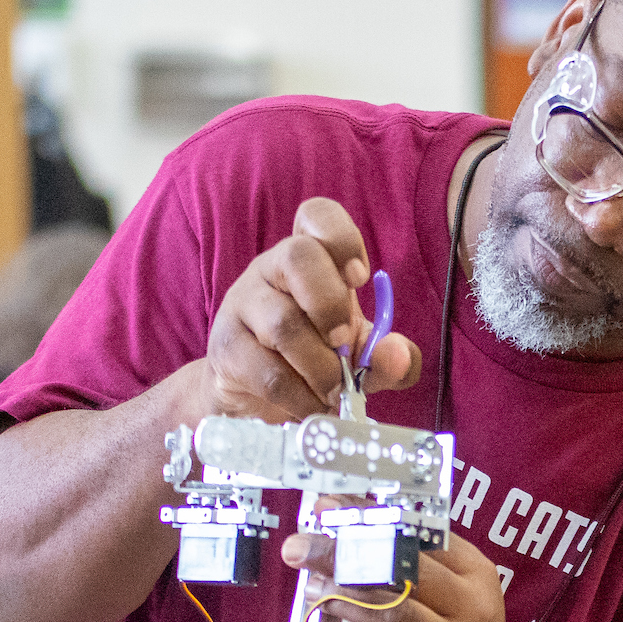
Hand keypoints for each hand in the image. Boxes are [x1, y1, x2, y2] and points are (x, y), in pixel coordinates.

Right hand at [202, 198, 422, 423]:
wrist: (256, 398)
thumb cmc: (315, 359)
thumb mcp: (361, 355)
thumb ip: (390, 356)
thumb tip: (396, 355)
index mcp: (310, 259)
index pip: (316, 215)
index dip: (340, 237)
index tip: (359, 279)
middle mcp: (271, 270)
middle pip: (297, 256)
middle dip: (330, 303)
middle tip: (344, 343)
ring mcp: (242, 305)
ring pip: (283, 323)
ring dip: (320, 366)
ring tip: (333, 390)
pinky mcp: (226, 349)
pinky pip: (267, 371)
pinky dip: (299, 396)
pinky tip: (310, 406)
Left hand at [283, 531, 513, 621]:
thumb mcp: (444, 592)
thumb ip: (400, 560)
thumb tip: (338, 517)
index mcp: (473, 573)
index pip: (419, 534)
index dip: (369, 519)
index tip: (330, 510)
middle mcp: (471, 607)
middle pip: (402, 571)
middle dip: (343, 555)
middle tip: (300, 548)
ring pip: (392, 615)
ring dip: (344, 600)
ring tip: (315, 591)